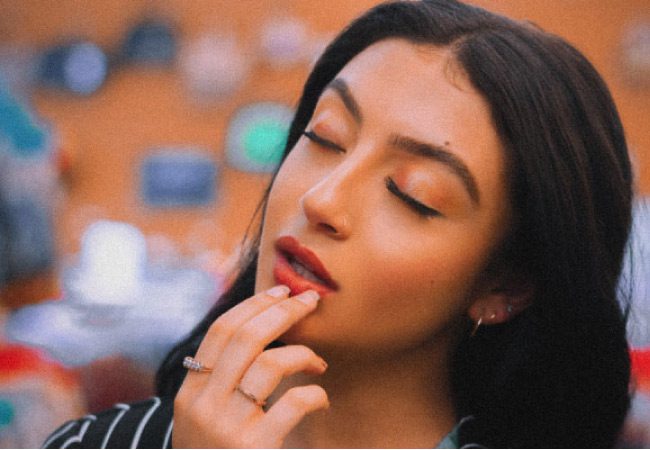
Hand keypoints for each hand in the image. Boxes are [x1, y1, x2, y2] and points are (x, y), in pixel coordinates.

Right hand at [172, 286, 328, 447]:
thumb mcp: (203, 419)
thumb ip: (220, 381)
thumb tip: (257, 332)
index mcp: (190, 393)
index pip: (221, 331)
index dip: (254, 305)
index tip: (281, 290)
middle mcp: (203, 406)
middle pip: (246, 337)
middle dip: (283, 312)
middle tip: (310, 301)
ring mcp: (227, 429)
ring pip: (270, 364)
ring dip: (303, 354)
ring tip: (318, 364)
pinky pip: (293, 404)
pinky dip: (315, 394)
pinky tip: (320, 399)